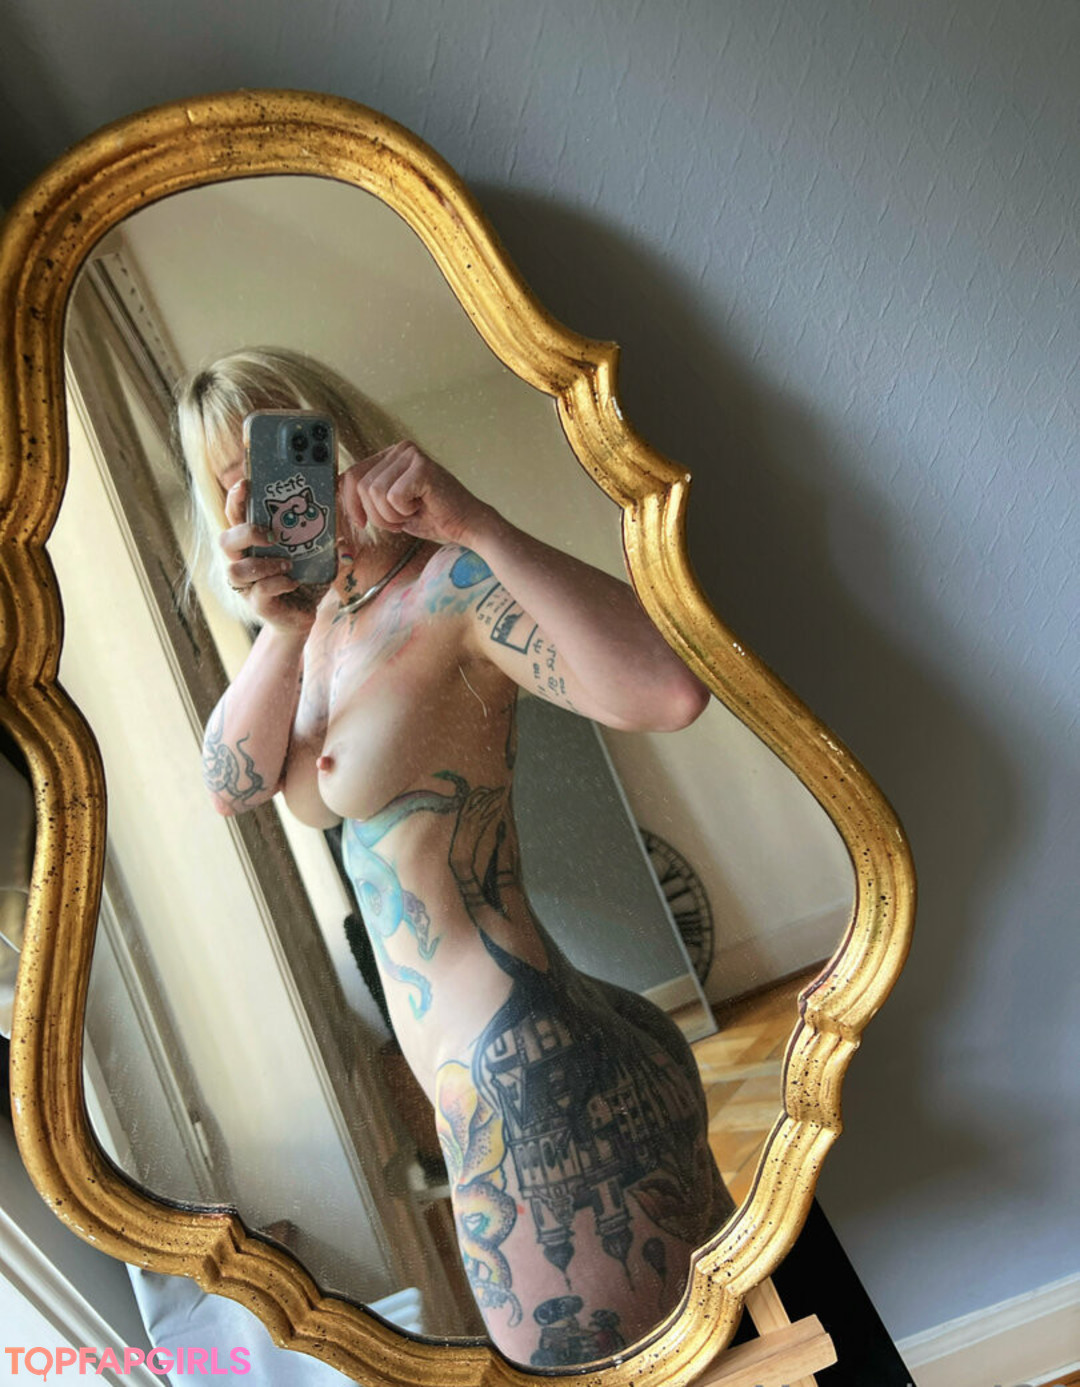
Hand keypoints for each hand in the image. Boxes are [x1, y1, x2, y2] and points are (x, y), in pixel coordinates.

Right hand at [220, 480, 323, 632]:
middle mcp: (242, 561)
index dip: (236, 499)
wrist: (303, 614)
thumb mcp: (316, 553)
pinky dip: (277, 583)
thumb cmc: (303, 577)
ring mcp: (247, 585)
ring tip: (288, 563)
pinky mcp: (258, 604)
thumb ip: (324, 537)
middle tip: (271, 534)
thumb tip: (341, 522)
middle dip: (245, 533)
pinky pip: (260, 592)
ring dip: (262, 564)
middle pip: (225, 540)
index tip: (246, 484)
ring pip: (236, 570)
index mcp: (252, 542)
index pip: (235, 515)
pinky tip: (293, 581)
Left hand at [341, 441, 488, 546]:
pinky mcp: (422, 466)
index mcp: (390, 456)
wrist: (467, 526)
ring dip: (391, 516)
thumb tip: (333, 492)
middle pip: (360, 486)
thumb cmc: (431, 517)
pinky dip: (404, 512)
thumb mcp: (390, 506)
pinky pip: (393, 497)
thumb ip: (367, 495)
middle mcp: (400, 449)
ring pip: (375, 493)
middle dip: (375, 514)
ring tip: (413, 513)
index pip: (351, 475)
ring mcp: (411, 455)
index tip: (360, 522)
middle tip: (399, 520)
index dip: (349, 503)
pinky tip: (423, 507)